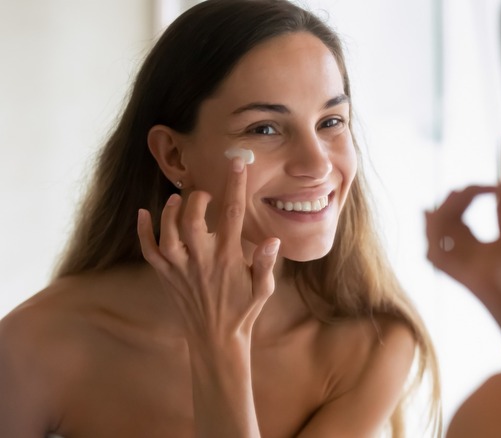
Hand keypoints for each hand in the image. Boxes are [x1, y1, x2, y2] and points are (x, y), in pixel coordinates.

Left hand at [137, 157, 279, 344]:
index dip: (235, 185)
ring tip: (176, 200)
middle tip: (203, 194)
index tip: (236, 163)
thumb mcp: (263, 289)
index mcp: (228, 258)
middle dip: (196, 199)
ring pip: (168, 233)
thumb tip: (273, 240)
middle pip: (192, 220)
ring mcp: (180, 269)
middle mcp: (202, 260)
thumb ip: (266, 263)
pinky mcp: (166, 277)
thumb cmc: (243, 312)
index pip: (233, 214)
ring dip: (169, 212)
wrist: (216, 340)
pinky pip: (150, 251)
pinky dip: (143, 232)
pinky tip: (144, 214)